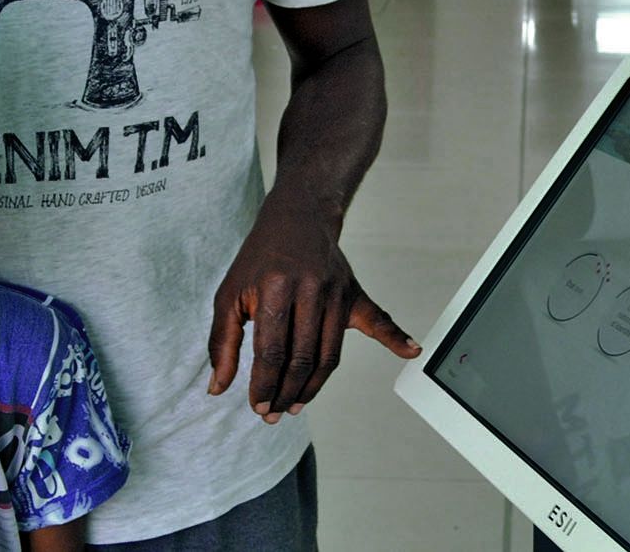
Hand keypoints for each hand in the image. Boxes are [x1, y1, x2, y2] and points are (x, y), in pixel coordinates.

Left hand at [207, 194, 419, 421]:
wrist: (296, 216)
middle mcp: (310, 289)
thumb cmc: (259, 259)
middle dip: (286, 393)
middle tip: (274, 413)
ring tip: (296, 404)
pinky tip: (411, 352)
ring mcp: (336, 291)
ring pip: (330, 354)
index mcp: (275, 287)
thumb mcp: (229, 294)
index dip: (264, 385)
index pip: (272, 350)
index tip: (258, 406)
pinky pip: (378, 318)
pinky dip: (396, 336)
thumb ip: (222, 341)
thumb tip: (218, 387)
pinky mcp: (354, 292)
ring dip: (314, 387)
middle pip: (303, 358)